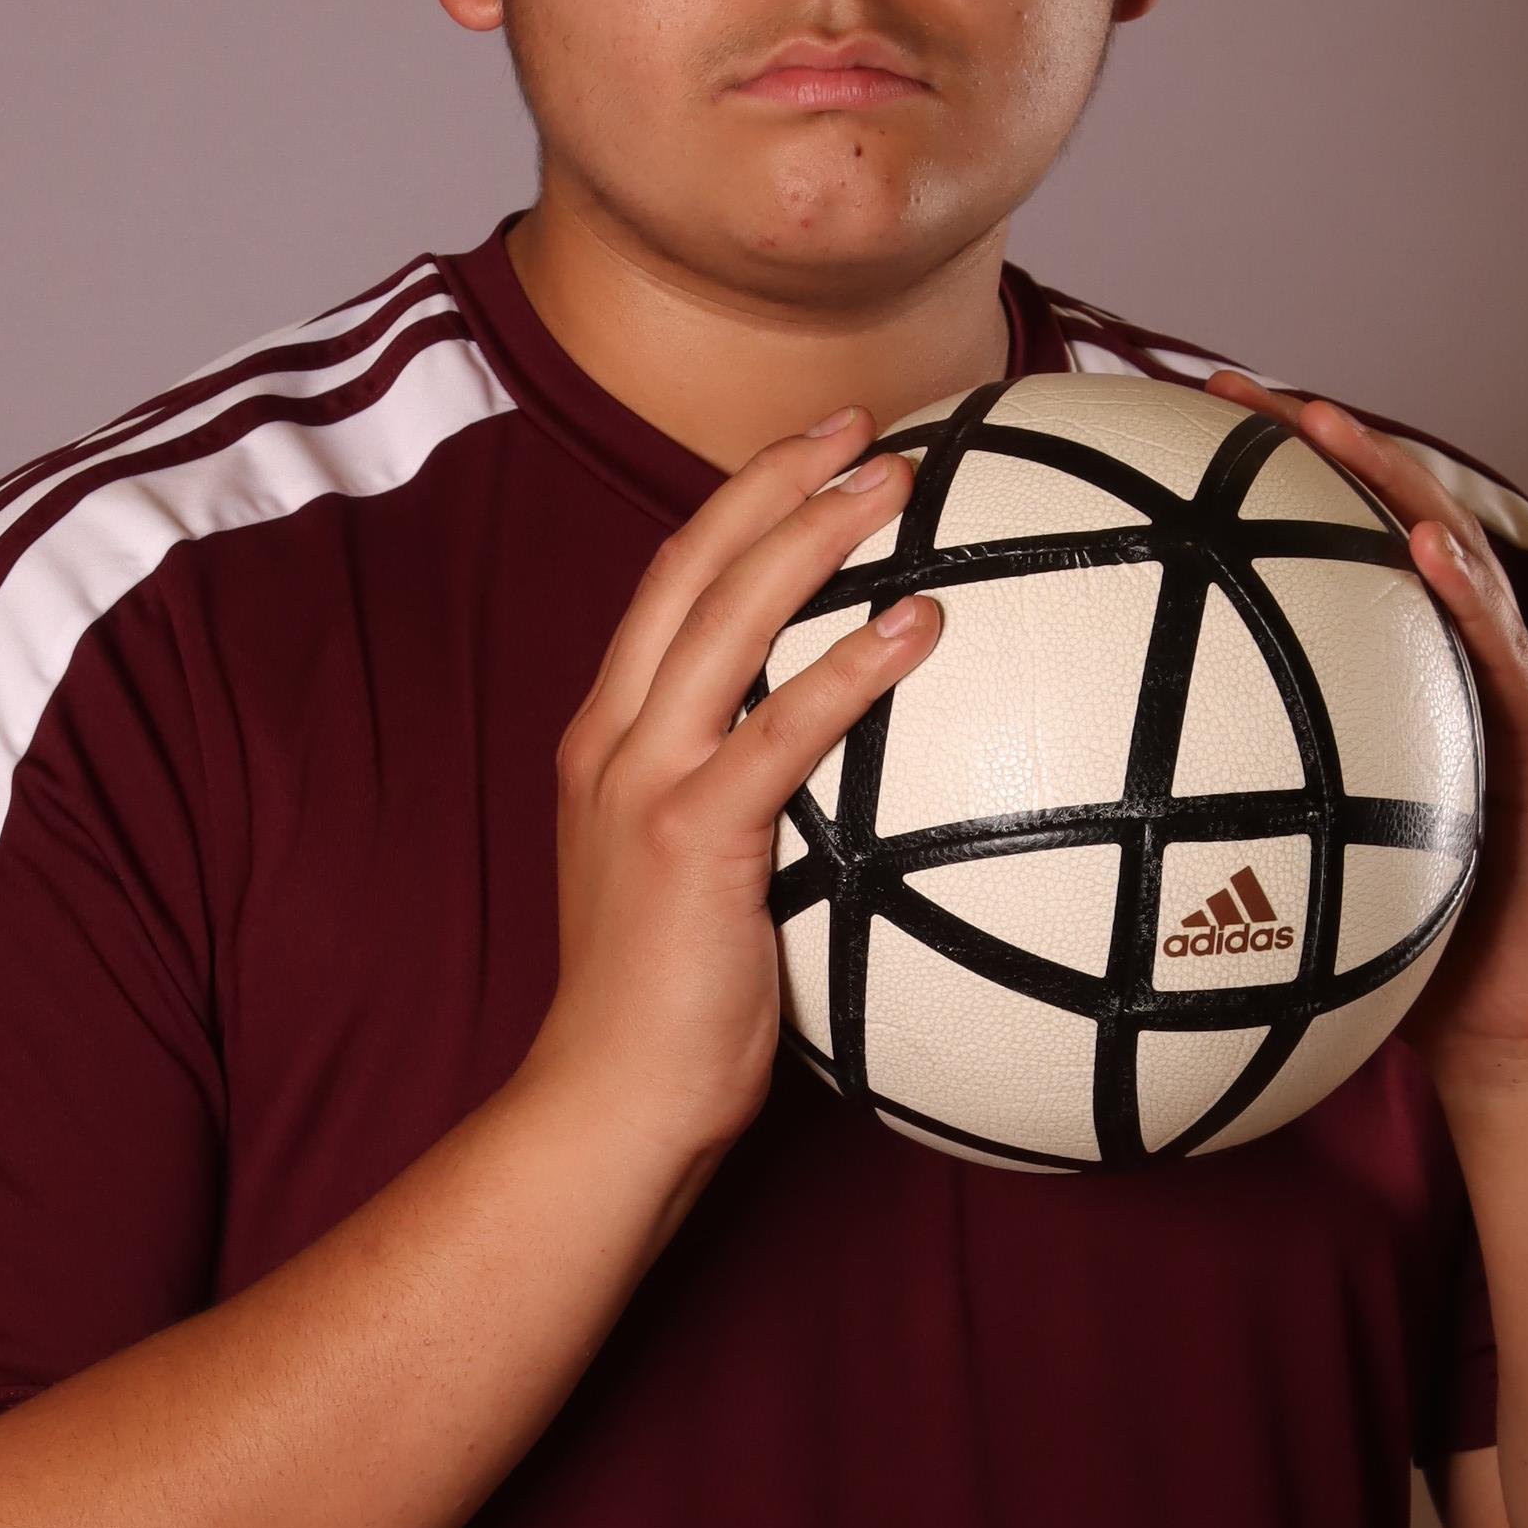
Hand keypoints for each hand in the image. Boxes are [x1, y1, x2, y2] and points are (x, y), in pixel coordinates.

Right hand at [520, 413, 939, 1181]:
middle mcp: (615, 739)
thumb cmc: (670, 1010)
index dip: (741, 502)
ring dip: (815, 535)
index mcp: (610, 739)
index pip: (672, 584)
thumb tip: (856, 776)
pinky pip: (784, 732)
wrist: (608, 1103)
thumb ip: (746, 805)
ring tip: (896, 482)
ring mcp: (645, 783)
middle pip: (691, 566)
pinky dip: (853, 667)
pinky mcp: (689, 838)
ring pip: (726, 619)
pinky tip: (919, 625)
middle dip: (777, 477)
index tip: (820, 450)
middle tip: (866, 423)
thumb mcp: (694, 880)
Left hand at [1206, 380, 1527, 1090]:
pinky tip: (1424, 548)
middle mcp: (1440, 675)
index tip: (1164, 438)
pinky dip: (1466, 594)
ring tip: (1324, 423)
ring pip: (1449, 561)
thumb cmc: (1399, 967)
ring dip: (1389, 483)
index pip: (1314, 570)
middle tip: (1228, 386)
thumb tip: (1065, 837)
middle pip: (1375, 531)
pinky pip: (1501, 658)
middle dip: (1311, 449)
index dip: (1251, 500)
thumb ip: (1212, 840)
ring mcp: (1497, 701)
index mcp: (1382, 696)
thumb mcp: (1285, 892)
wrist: (1518, 1033)